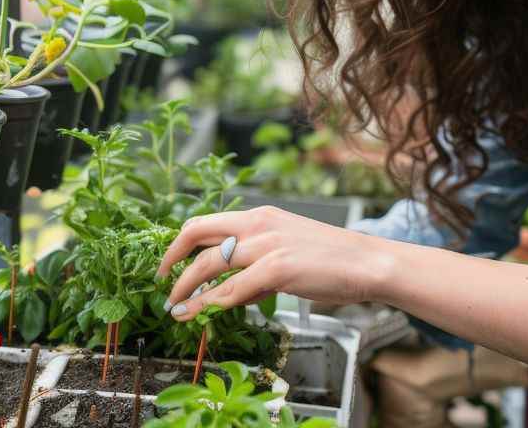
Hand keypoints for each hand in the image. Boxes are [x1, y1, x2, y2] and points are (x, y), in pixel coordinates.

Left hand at [156, 206, 387, 322]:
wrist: (367, 263)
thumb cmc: (330, 260)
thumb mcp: (287, 252)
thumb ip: (256, 268)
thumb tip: (228, 292)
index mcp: (259, 216)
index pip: (204, 221)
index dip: (180, 242)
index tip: (169, 263)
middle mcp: (257, 224)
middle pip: (197, 233)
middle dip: (171, 259)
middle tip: (161, 282)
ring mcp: (266, 244)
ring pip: (209, 263)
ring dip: (185, 288)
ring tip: (175, 308)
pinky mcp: (277, 268)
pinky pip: (232, 289)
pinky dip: (211, 303)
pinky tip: (201, 313)